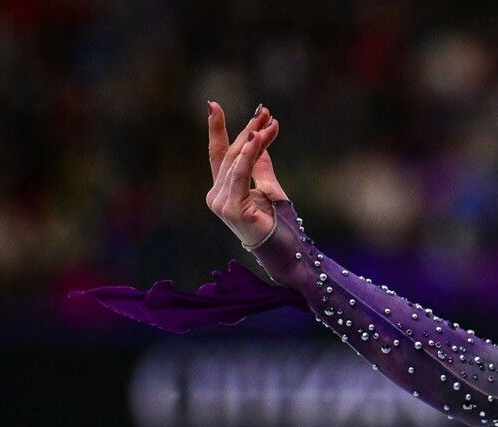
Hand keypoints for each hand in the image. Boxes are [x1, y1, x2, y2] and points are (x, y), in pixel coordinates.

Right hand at [205, 101, 286, 246]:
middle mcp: (216, 195)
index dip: (216, 129)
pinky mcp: (230, 209)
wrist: (284, 250)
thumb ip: (261, 165)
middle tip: (264, 111)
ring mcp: (220, 203)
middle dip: (247, 130)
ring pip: (236, 161)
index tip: (213, 104)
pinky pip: (239, 175)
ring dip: (254, 139)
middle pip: (231, 154)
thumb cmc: (277, 224)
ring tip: (267, 121)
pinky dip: (248, 155)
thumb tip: (259, 137)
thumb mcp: (268, 187)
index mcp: (223, 189)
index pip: (219, 154)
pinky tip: (257, 138)